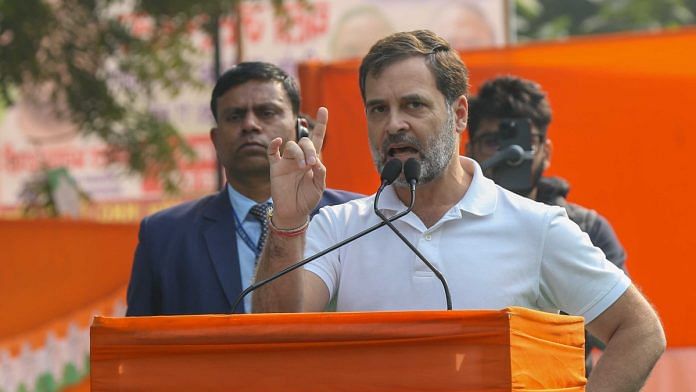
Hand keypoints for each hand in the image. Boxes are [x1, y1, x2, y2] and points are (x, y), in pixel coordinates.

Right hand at [267, 107, 327, 228]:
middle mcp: (299, 157)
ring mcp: (287, 161)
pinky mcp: (275, 167)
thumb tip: (316, 161)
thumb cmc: (307, 198)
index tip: (324, 109)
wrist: (293, 212)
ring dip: (298, 154)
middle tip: (311, 164)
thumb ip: (320, 173)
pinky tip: (277, 142)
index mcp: (312, 160)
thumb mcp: (318, 187)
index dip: (321, 124)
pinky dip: (274, 145)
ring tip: (303, 167)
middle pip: (304, 142)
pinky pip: (272, 152)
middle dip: (310, 150)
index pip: (317, 138)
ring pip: (291, 146)